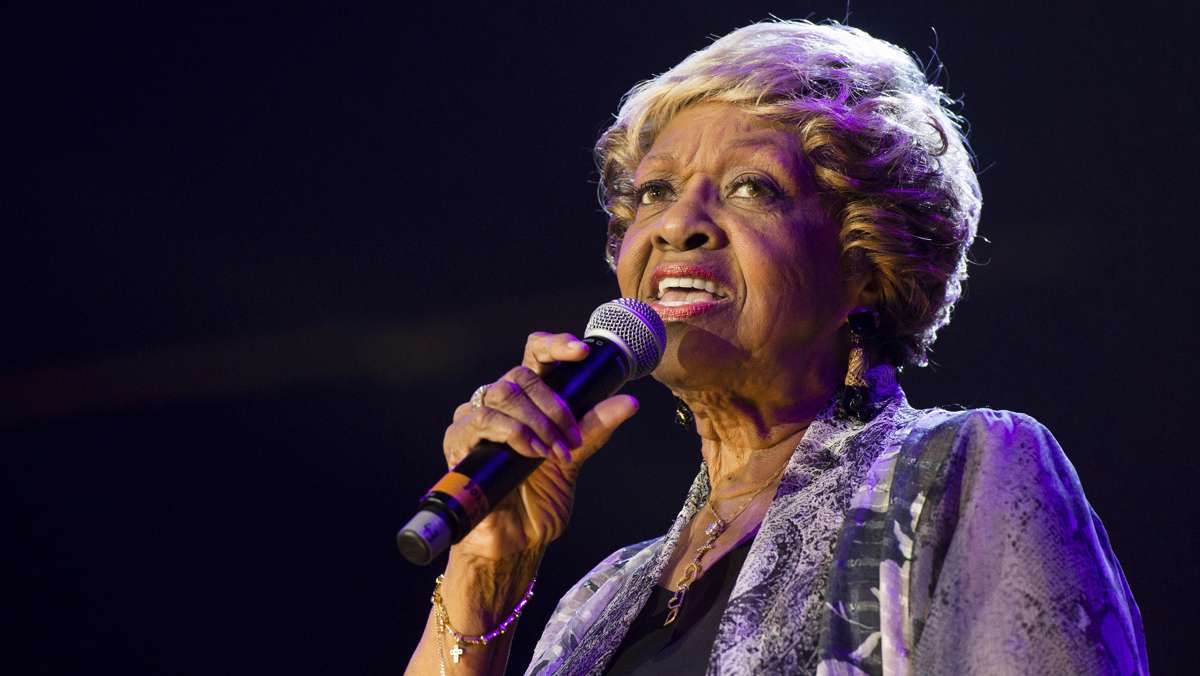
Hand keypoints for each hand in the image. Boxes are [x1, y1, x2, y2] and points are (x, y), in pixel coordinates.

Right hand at [442, 332, 638, 559]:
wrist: (516, 541)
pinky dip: (512, 433)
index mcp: (528, 402)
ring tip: (552, 451)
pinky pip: (480, 419)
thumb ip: (594, 428)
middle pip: (519, 375)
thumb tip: (629, 401)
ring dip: (535, 422)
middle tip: (569, 438)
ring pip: (501, 394)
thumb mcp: (574, 459)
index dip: (555, 345)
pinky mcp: (458, 441)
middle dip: (552, 405)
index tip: (582, 351)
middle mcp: (500, 405)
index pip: (535, 357)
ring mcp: (476, 420)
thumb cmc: (539, 501)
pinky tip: (529, 452)